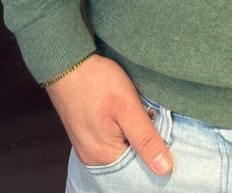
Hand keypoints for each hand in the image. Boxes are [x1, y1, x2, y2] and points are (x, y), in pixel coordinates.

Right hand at [46, 53, 173, 173]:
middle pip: (129, 160)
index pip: (140, 169)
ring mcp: (86, 147)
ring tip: (136, 113)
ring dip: (132, 136)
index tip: (162, 130)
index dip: (156, 151)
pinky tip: (123, 115)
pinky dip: (120, 131)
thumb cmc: (96, 81)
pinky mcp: (84, 135)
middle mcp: (93, 158)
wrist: (68, 62)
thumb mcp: (128, 107)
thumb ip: (145, 139)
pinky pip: (109, 141)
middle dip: (143, 143)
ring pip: (120, 149)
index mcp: (105, 156)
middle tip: (149, 117)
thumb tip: (164, 168)